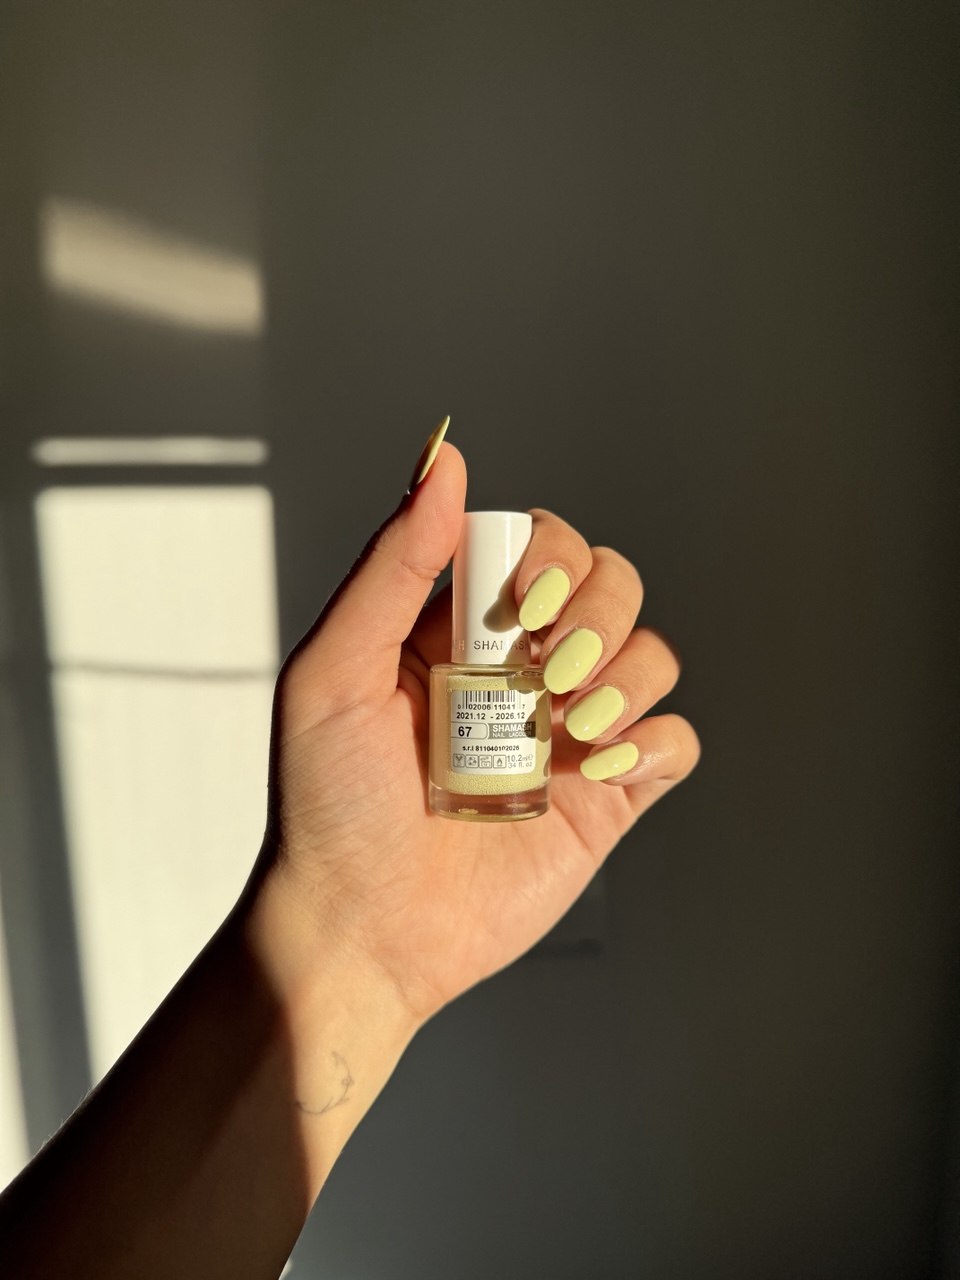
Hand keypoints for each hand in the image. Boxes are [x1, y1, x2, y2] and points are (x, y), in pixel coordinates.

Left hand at [254, 431, 699, 1025]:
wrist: (361, 930)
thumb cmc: (329, 805)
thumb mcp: (334, 671)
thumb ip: (392, 566)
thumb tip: (443, 459)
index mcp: (463, 630)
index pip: (542, 544)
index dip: (552, 555)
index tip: (521, 607)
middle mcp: (523, 671)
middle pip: (613, 586)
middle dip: (598, 612)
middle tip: (545, 670)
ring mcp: (568, 733)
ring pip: (652, 656)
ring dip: (627, 677)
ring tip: (569, 731)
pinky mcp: (607, 798)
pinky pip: (675, 742)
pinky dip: (655, 743)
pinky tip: (596, 769)